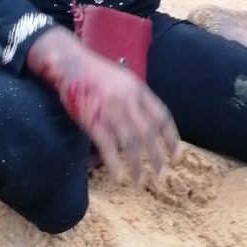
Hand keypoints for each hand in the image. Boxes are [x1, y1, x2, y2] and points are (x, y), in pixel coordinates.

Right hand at [27, 27, 179, 183]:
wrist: (70, 63)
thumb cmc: (97, 74)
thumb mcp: (124, 81)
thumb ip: (137, 100)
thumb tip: (149, 125)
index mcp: (138, 90)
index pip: (162, 116)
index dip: (171, 138)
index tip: (176, 155)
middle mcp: (127, 100)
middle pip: (148, 134)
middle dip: (157, 158)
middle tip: (162, 178)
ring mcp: (110, 110)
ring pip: (130, 143)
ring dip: (137, 166)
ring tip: (140, 183)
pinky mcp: (92, 120)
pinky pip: (107, 146)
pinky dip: (114, 164)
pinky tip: (119, 177)